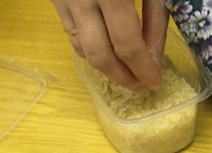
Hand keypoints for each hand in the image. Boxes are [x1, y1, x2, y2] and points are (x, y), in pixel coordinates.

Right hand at [50, 0, 211, 91]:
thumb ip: (154, 13)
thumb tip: (153, 53)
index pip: (127, 43)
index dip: (142, 67)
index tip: (154, 81)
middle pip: (101, 54)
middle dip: (123, 75)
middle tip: (140, 85)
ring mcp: (67, 0)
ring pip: (82, 49)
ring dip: (105, 68)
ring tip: (125, 74)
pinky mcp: (57, 0)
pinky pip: (71, 34)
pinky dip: (89, 50)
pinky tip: (106, 53)